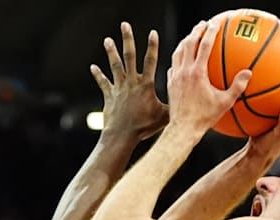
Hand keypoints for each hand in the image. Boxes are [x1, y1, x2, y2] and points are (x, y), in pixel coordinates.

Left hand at [91, 22, 168, 140]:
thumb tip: (186, 105)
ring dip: (111, 52)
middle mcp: (131, 83)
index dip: (152, 46)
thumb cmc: (144, 127)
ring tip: (107, 40)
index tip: (152, 33)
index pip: (151, 61)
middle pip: (129, 56)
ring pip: (115, 66)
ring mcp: (119, 88)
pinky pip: (103, 83)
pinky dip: (98, 75)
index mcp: (146, 86)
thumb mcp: (163, 117)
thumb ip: (173, 107)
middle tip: (125, 25)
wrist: (122, 135)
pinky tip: (93, 67)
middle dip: (128, 39)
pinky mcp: (109, 96)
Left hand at [166, 19, 251, 136]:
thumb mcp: (225, 103)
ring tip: (192, 37)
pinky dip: (178, 57)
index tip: (216, 23)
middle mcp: (184, 71)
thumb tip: (248, 73)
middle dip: (196, 31)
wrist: (183, 129)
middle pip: (188, 43)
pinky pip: (173, 65)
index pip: (204, 45)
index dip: (210, 31)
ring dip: (185, 41)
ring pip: (178, 52)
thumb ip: (237, 86)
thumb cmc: (204, 118)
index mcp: (197, 73)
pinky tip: (182, 59)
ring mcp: (175, 76)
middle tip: (203, 24)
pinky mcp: (170, 83)